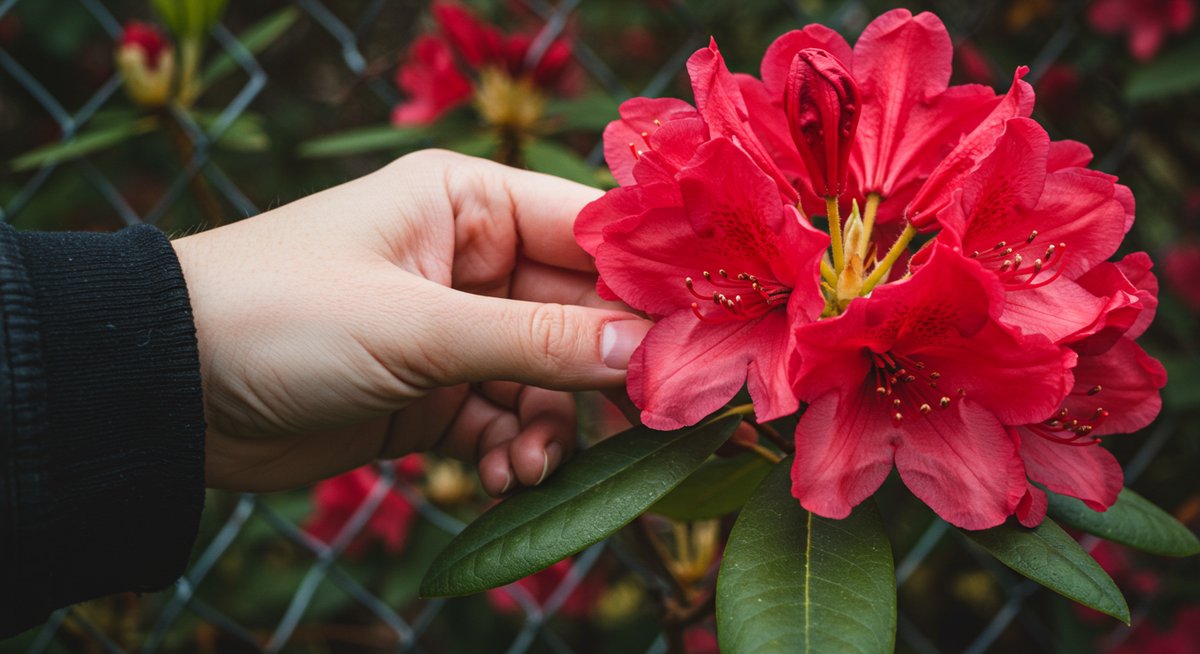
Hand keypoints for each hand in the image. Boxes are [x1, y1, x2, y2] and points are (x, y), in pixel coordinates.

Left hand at [172, 150, 650, 493]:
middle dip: (604, 372)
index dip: (645, 287)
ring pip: (549, 377)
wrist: (166, 391)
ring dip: (552, 425)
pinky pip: (506, 418)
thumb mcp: (415, 327)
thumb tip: (645, 353)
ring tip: (528, 463)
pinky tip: (498, 474)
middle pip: (580, 311)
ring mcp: (454, 328)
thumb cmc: (279, 316)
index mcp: (468, 203)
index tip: (693, 343)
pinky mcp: (434, 390)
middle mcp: (471, 259)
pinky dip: (513, 449)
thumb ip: (537, 342)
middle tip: (645, 423)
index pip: (590, 232)